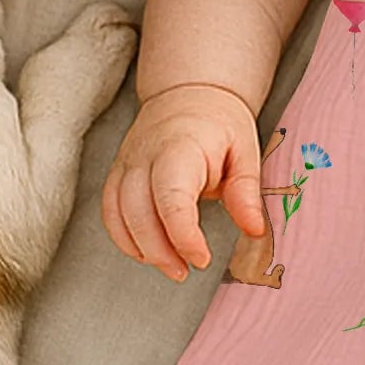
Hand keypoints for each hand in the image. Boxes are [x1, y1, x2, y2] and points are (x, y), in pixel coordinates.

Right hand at [100, 81, 267, 281]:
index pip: (171, 198)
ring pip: (118, 215)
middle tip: (187, 271)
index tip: (202, 259)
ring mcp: (126, 164)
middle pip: (138, 212)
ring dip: (142, 249)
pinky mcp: (117, 174)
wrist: (188, 93)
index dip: (182, 235)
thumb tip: (254, 231)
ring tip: (172, 268)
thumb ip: (246, 192)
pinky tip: (147, 253)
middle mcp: (144, 156)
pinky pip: (109, 212)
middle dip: (160, 251)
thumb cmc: (220, 123)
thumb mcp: (245, 150)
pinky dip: (123, 238)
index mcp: (180, 147)